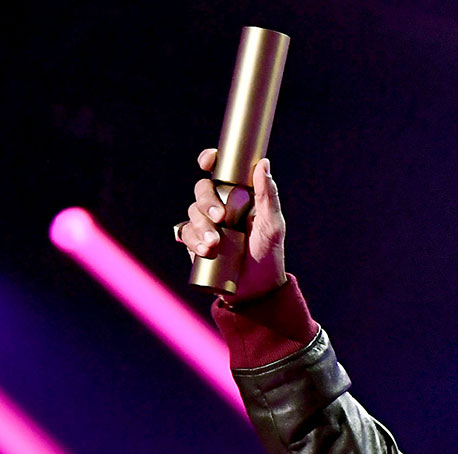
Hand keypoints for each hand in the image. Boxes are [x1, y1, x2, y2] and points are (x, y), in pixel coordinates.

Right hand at [176, 147, 287, 302]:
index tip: (207, 162)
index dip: (211, 161)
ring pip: (192, 211)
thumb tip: (263, 164)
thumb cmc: (268, 253)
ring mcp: (207, 223)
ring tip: (215, 244)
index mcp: (239, 196)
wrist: (256, 288)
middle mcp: (221, 205)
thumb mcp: (272, 224)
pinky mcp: (196, 241)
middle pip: (202, 189)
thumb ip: (268, 195)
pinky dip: (192, 239)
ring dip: (202, 226)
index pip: (221, 171)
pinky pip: (185, 232)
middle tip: (220, 217)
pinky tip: (204, 250)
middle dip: (207, 201)